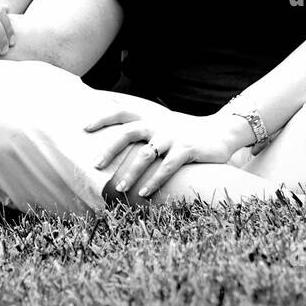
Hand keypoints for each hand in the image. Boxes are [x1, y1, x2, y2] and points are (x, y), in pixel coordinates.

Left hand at [87, 109, 246, 199]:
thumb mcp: (165, 124)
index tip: (84, 128)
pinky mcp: (187, 149)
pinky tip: (144, 193)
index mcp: (152, 118)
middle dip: (110, 149)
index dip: (103, 118)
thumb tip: (118, 136)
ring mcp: (173, 136)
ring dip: (130, 173)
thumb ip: (145, 128)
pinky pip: (167, 167)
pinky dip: (154, 180)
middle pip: (128, 132)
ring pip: (146, 155)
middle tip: (94, 165)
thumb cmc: (187, 133)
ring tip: (119, 189)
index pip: (122, 113)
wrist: (221, 132)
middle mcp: (159, 125)